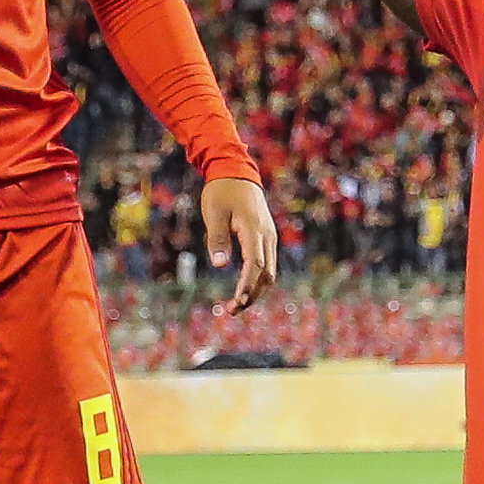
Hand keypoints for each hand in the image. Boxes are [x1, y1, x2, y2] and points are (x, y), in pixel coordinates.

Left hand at [202, 177, 278, 311]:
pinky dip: (257, 279)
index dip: (247, 286)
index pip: (255, 265)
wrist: (237, 172)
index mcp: (254, 229)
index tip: (237, 303)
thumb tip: (220, 265)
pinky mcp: (266, 237)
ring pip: (269, 271)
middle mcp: (267, 236)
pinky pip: (267, 263)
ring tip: (236, 305)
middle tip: (231, 311)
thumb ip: (217, 239)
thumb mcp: (214, 213)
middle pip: (266, 274)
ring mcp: (269, 236)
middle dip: (252, 295)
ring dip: (255, 290)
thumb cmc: (222, 192)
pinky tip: (244, 288)